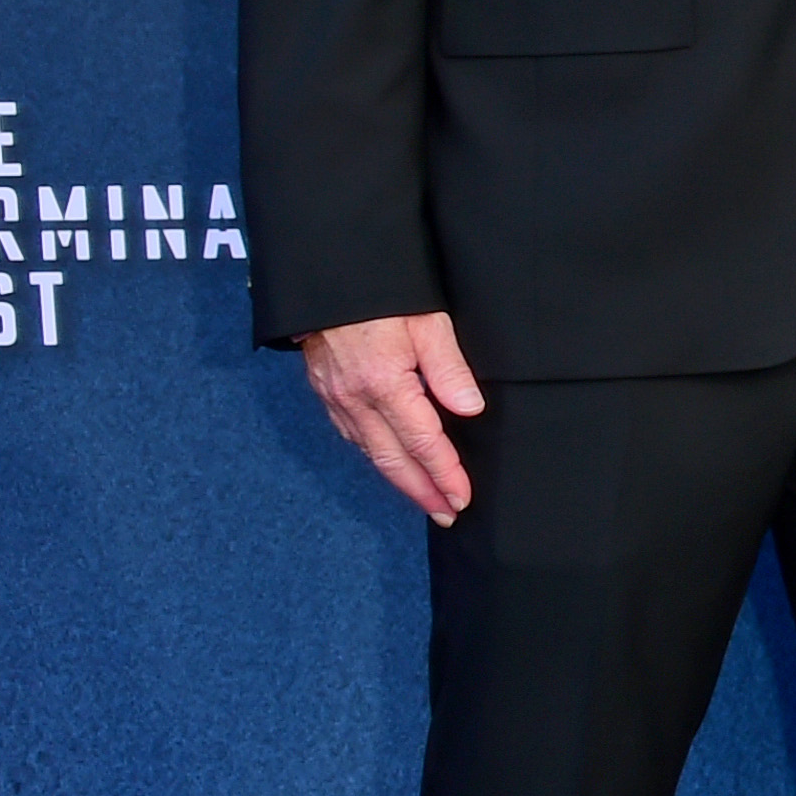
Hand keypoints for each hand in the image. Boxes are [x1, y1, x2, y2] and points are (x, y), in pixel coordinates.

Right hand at [299, 311, 486, 520]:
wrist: (325, 281)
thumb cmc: (381, 296)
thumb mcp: (427, 323)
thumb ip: (449, 368)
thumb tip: (470, 409)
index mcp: (384, 384)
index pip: (422, 442)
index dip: (444, 473)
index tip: (462, 497)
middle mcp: (355, 399)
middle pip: (392, 459)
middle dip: (421, 491)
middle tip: (446, 514)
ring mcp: (335, 398)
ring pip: (370, 452)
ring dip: (399, 480)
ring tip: (425, 498)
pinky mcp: (324, 392)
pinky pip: (352, 436)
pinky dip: (375, 457)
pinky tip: (391, 464)